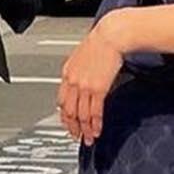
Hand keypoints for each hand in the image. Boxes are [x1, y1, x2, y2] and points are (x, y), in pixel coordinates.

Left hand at [58, 21, 125, 145]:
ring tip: (89, 138)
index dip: (64, 116)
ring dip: (85, 129)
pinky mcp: (98, 89)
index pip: (62, 101)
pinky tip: (97, 129)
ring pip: (82, 115)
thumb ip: (79, 71)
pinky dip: (96, 123)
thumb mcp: (82, 56)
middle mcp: (73, 81)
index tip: (68, 123)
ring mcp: (85, 86)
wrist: (111, 35)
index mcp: (67, 73)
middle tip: (77, 136)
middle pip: (69, 111)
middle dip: (73, 127)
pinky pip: (95, 112)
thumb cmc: (101, 41)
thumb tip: (81, 81)